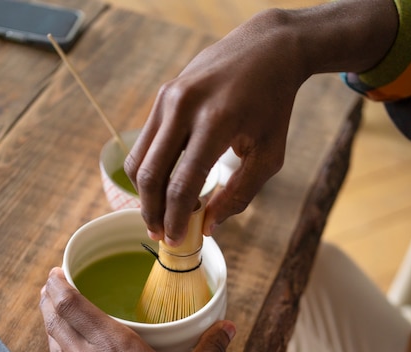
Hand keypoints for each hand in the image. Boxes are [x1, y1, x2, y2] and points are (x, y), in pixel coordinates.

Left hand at [39, 268, 234, 351]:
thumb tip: (227, 326)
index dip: (59, 286)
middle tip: (48, 285)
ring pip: (55, 349)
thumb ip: (211, 345)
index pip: (74, 308)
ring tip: (51, 313)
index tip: (54, 272)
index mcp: (116, 347)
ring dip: (49, 326)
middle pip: (56, 324)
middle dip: (49, 301)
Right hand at [124, 0, 397, 246]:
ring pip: (138, 160)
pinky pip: (144, 143)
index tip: (175, 242)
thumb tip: (208, 227)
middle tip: (158, 235)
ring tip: (159, 216)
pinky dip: (149, 171)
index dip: (176, 219)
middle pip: (151, 175)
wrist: (266, 50)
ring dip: (144, 195)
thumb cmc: (272, 108)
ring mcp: (168, 98)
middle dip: (152, 213)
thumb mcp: (269, 156)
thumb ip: (239, 194)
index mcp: (216, 122)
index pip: (183, 184)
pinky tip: (164, 187)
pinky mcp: (162, 95)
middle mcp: (184, 107)